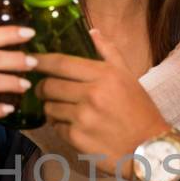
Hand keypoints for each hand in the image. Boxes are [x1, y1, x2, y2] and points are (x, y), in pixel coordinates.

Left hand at [36, 30, 170, 172]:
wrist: (149, 149)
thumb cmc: (140, 112)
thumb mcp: (129, 77)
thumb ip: (109, 52)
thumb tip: (92, 31)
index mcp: (104, 75)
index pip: (61, 63)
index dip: (41, 61)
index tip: (31, 60)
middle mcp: (92, 94)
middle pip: (49, 85)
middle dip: (42, 87)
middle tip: (43, 89)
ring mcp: (83, 117)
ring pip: (49, 108)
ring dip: (51, 108)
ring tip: (62, 110)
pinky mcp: (77, 138)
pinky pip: (56, 127)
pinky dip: (60, 126)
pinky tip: (73, 126)